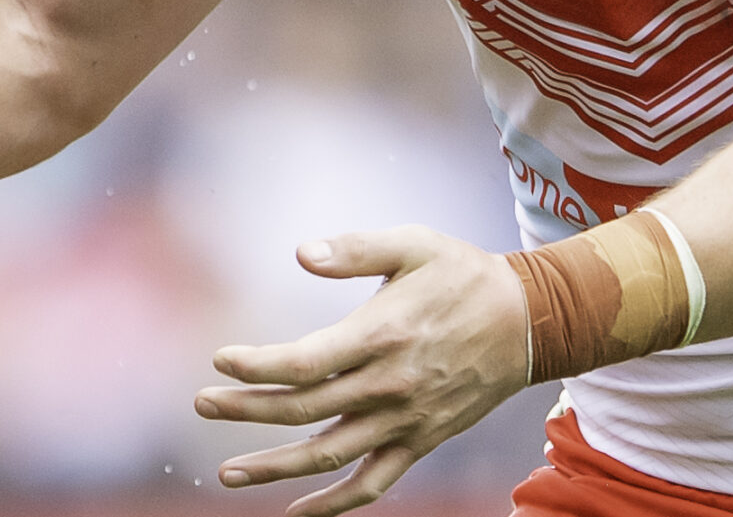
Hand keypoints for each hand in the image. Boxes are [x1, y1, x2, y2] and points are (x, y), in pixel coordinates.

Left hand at [194, 226, 529, 516]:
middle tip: (201, 404)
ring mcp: (405, 422)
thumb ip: (355, 249)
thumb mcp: (413, 243)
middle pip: (304, 411)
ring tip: (229, 474)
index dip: (257, 366)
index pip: (304, 363)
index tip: (221, 359)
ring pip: (330, 457)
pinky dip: (335, 506)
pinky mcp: (421, 442)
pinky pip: (373, 484)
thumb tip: (300, 254)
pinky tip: (298, 513)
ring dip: (276, 469)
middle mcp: (389, 386)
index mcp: (381, 335)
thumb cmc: (463, 274)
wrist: (530, 322)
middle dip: (246, 410)